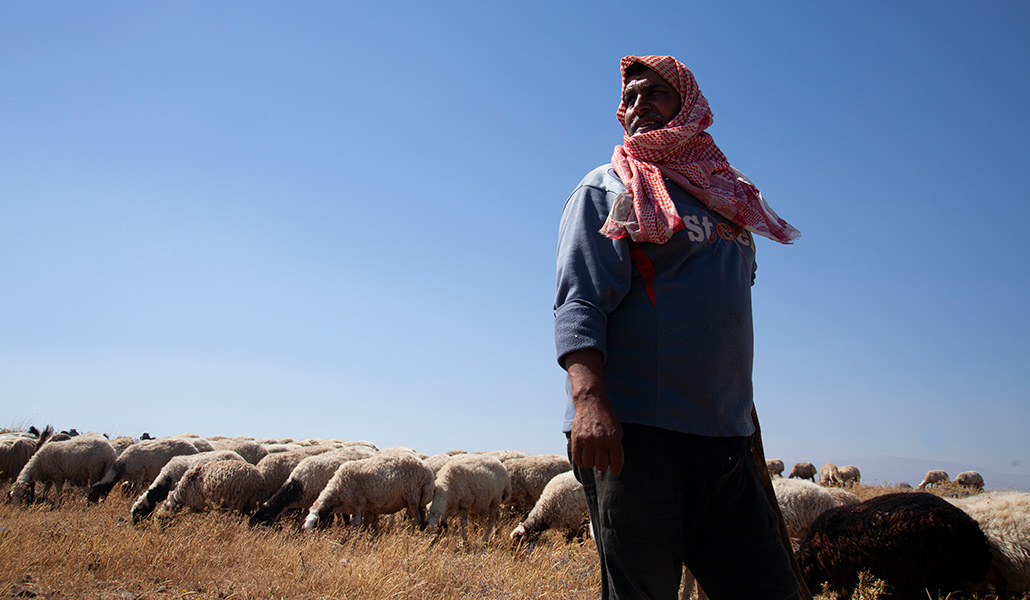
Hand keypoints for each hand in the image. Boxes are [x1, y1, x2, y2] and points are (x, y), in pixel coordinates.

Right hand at [564, 350, 624, 473]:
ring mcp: (587, 441)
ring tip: (593, 456)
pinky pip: (577, 459)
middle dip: (603, 464)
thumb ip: (616, 446)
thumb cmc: (606, 417)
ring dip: (592, 462)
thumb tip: (615, 463)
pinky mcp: (576, 439)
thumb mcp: (617, 430)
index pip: (616, 463)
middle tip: (602, 457)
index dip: (616, 468)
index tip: (614, 467)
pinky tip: (585, 456)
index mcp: (613, 439)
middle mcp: (600, 441)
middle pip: (601, 465)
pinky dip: (582, 462)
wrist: (591, 403)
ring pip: (589, 464)